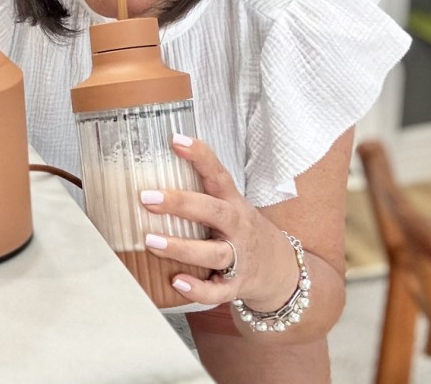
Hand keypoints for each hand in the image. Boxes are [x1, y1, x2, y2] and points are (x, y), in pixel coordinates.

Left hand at [140, 135, 300, 310]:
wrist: (283, 272)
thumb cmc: (242, 231)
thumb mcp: (229, 206)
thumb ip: (199, 192)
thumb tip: (147, 172)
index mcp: (233, 203)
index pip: (218, 174)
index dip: (199, 156)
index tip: (176, 140)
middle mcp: (238, 227)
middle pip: (213, 211)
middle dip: (180, 203)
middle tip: (147, 197)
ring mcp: (239, 257)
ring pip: (213, 252)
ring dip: (181, 247)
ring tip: (150, 241)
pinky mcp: (236, 285)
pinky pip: (218, 291)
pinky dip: (198, 289)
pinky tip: (177, 282)